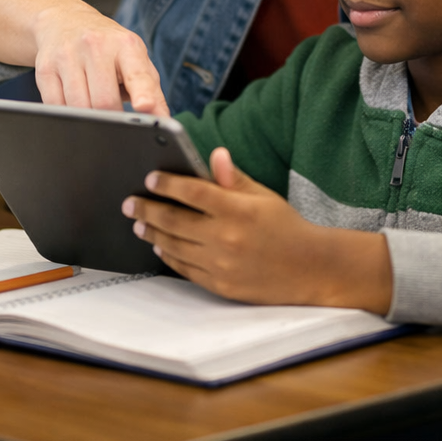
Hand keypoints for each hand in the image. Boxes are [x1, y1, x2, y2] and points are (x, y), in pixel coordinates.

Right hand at [32, 1, 168, 114]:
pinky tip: (73, 101)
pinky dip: (67, 114)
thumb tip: (163, 119)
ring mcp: (67, 55)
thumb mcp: (134, 59)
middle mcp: (96, 45)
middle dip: (112, 118)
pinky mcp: (45, 68)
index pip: (136, 73)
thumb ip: (151, 90)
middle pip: (104, 101)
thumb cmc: (108, 47)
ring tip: (93, 103)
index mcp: (125, 45)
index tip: (145, 106)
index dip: (142, 92)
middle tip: (115, 117)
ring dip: (88, 117)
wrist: (65, 22)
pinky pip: (56, 107)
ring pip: (78, 108)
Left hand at [122, 147, 391, 310]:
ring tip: (139, 223)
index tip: (150, 178)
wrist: (311, 268)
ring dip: (153, 232)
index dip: (167, 184)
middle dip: (148, 209)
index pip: (193, 192)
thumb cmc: (285, 225)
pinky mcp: (221, 286)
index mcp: (237, 210)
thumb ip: (234, 178)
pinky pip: (186, 269)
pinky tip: (160, 245)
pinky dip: (169, 256)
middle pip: (175, 220)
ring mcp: (222, 265)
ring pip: (175, 246)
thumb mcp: (263, 195)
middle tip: (130, 202)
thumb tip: (214, 154)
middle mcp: (226, 238)